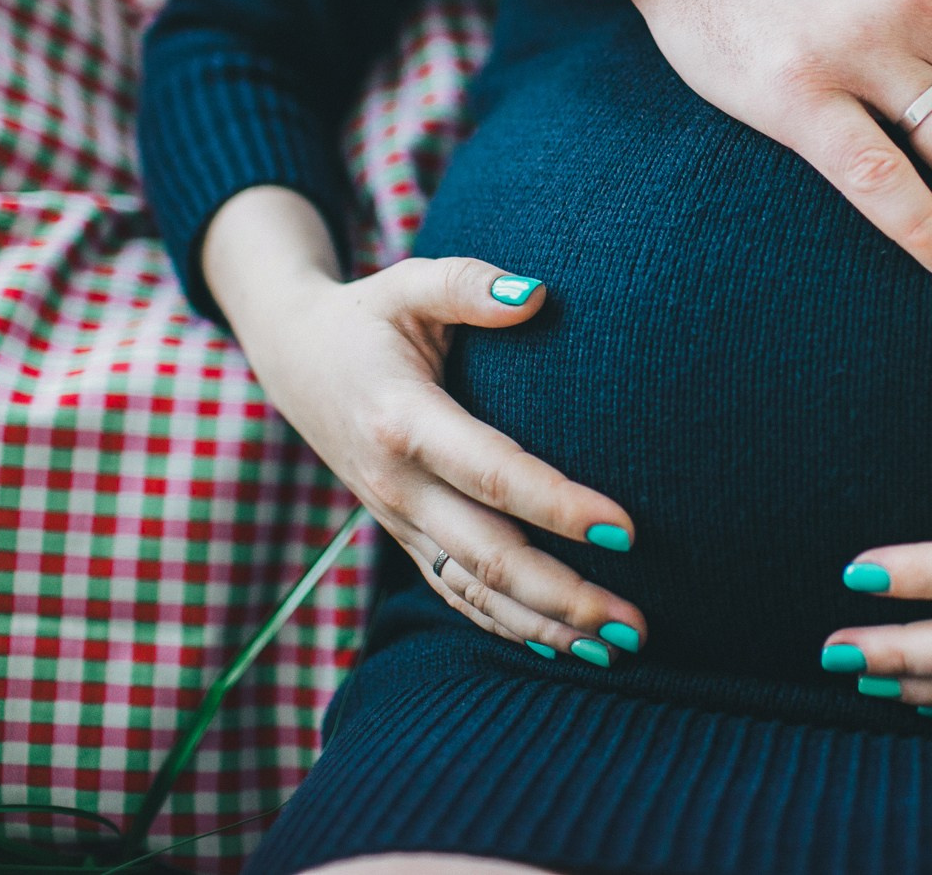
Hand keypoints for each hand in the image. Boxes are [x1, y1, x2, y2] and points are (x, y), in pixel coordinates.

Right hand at [204, 188, 646, 661]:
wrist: (293, 359)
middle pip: (487, 555)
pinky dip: (507, 625)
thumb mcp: (408, 282)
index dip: (558, 505)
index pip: (491, 472)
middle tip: (637, 624)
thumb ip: (468, 284)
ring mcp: (397, 519)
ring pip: (473, 591)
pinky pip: (455, 593)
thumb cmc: (368, 316)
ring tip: (619, 649)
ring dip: (544, 626)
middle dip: (564, 595)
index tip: (626, 529)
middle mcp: (396, 483)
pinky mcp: (404, 535)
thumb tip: (537, 294)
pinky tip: (564, 645)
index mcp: (401, 418)